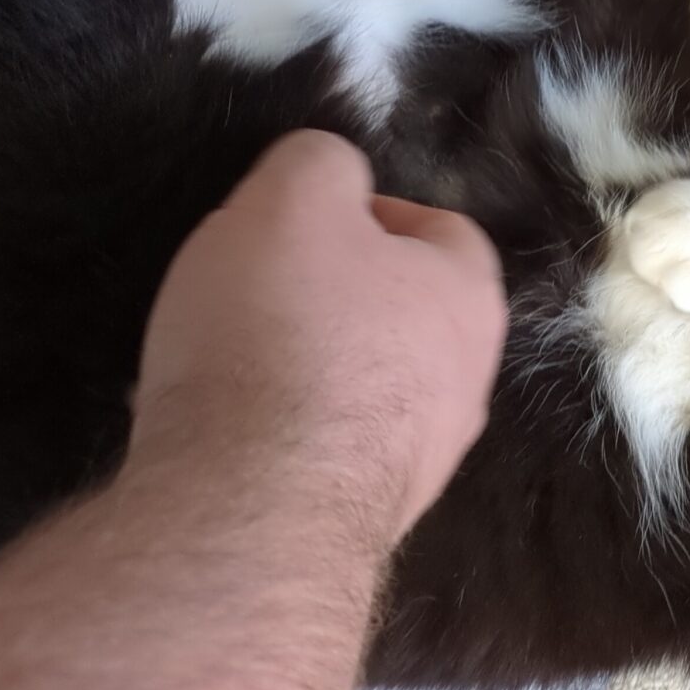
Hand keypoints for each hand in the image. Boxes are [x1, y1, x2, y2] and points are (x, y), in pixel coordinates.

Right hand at [127, 130, 507, 540]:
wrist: (249, 509)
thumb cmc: (280, 330)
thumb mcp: (293, 197)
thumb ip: (321, 164)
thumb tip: (334, 181)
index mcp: (469, 300)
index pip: (443, 232)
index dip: (371, 214)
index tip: (301, 223)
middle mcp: (467, 388)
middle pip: (405, 317)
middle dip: (337, 297)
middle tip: (260, 288)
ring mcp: (418, 468)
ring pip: (362, 393)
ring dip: (305, 372)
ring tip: (227, 362)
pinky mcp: (357, 524)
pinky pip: (321, 458)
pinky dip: (279, 437)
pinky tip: (220, 434)